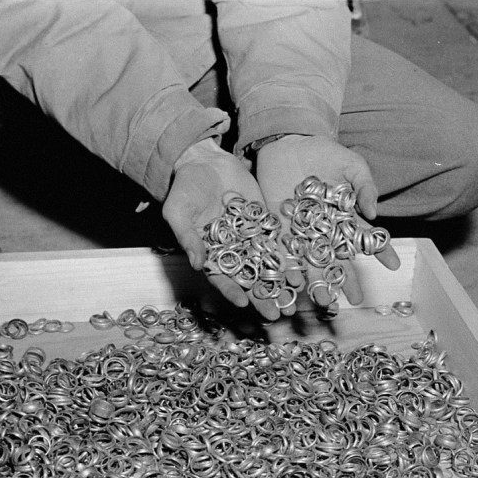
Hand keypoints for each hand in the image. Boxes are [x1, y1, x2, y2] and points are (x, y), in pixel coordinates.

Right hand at [163, 139, 281, 319]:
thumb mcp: (178, 212)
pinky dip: (288, 258)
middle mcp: (231, 251)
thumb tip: (196, 264)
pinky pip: (278, 243)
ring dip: (280, 283)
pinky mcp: (264, 223)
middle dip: (263, 297)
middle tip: (276, 316)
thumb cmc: (185, 189)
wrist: (205, 161)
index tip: (244, 304)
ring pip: (267, 265)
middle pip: (249, 279)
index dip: (232, 291)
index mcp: (209, 253)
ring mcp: (249, 238)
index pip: (221, 278)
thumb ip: (188, 237)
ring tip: (294, 298)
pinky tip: (300, 271)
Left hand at [256, 135, 399, 307]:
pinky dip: (288, 267)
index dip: (381, 251)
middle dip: (347, 280)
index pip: (367, 238)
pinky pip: (284, 252)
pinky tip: (293, 283)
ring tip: (325, 302)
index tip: (394, 266)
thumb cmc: (324, 152)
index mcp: (346, 217)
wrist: (288, 142)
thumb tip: (373, 214)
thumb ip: (364, 186)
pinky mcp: (280, 228)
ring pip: (312, 262)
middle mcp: (325, 230)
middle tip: (355, 300)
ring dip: (318, 282)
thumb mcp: (352, 165)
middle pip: (339, 259)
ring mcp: (302, 232)